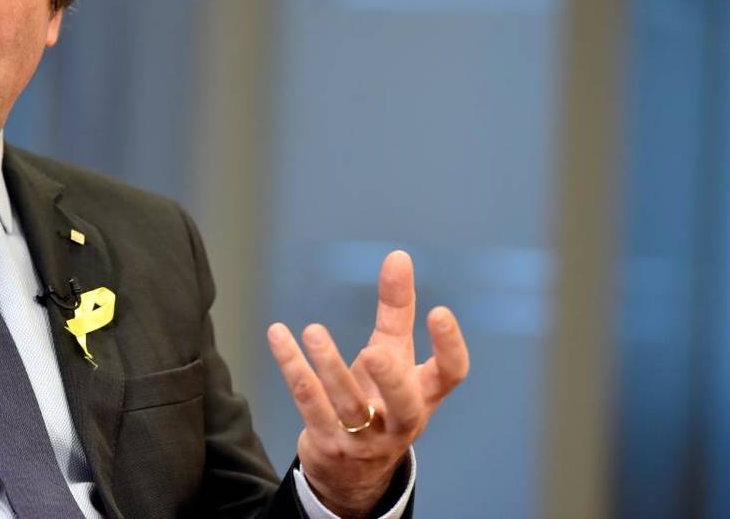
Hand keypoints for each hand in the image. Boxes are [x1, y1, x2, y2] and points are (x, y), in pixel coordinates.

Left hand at [267, 249, 468, 517]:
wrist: (353, 473)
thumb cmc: (380, 400)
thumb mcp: (393, 356)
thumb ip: (397, 310)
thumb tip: (399, 256)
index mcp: (422, 397)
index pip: (450, 376)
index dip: (450, 346)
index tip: (439, 311)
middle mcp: (398, 422)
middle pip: (404, 406)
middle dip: (391, 380)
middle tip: (375, 353)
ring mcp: (363, 438)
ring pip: (348, 406)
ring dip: (329, 368)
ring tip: (313, 331)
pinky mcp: (326, 442)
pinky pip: (308, 404)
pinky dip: (293, 368)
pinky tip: (279, 336)